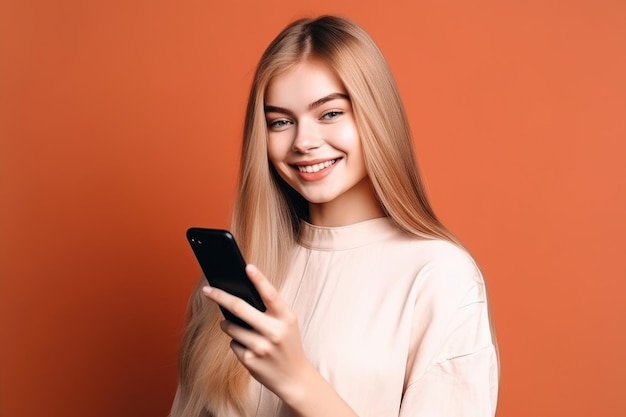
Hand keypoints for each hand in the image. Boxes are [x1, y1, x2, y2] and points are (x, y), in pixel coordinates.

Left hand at [202, 264, 313, 398]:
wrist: (294, 377)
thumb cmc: (288, 344)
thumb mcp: (287, 323)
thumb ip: (270, 309)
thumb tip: (240, 294)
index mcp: (286, 318)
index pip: (271, 294)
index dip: (259, 279)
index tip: (247, 267)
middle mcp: (274, 331)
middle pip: (240, 308)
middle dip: (220, 296)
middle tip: (207, 290)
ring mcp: (261, 347)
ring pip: (230, 327)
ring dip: (226, 323)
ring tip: (235, 325)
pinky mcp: (250, 360)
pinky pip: (233, 343)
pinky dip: (236, 342)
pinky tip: (249, 348)